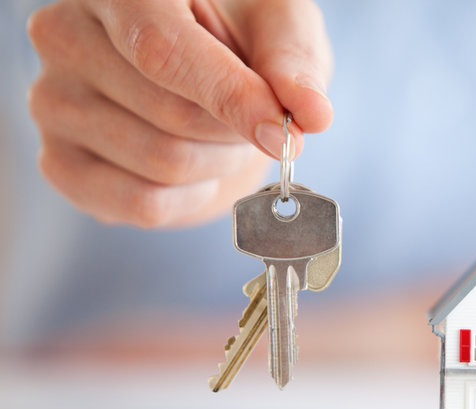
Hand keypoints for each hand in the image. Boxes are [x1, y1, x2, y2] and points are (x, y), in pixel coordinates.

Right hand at [27, 0, 333, 227]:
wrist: (202, 78)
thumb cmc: (239, 40)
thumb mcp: (278, 28)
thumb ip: (294, 64)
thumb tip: (313, 114)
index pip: (163, 53)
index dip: (230, 99)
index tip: (283, 132)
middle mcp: (65, 36)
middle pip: (171, 116)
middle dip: (234, 133)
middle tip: (253, 120)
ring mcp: (53, 102)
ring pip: (162, 164)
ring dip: (217, 163)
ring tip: (220, 135)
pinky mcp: (60, 163)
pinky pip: (140, 204)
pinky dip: (189, 197)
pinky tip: (196, 168)